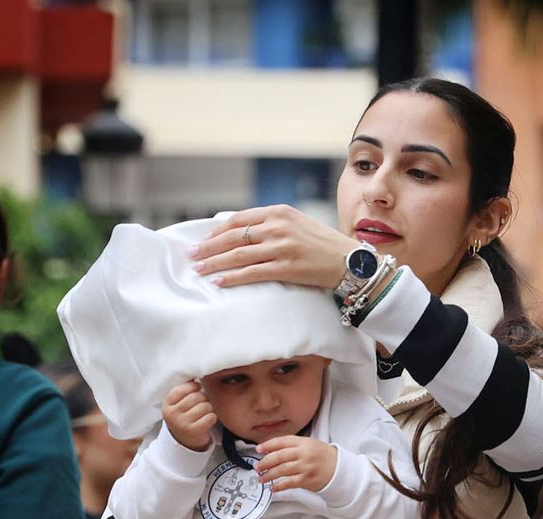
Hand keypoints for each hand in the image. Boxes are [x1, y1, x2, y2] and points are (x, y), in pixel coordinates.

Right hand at [163, 381, 215, 451]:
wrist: (185, 441)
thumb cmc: (184, 416)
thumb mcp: (178, 404)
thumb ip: (184, 389)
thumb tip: (194, 373)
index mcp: (167, 405)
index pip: (182, 389)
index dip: (193, 386)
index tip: (197, 388)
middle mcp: (172, 414)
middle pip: (196, 396)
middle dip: (203, 398)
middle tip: (201, 403)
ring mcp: (182, 424)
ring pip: (205, 406)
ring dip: (208, 408)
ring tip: (204, 412)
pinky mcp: (195, 431)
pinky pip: (211, 416)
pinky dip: (212, 417)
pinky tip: (207, 420)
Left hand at [191, 205, 354, 289]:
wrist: (351, 261)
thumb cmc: (324, 245)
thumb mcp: (298, 224)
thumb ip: (273, 225)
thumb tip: (245, 234)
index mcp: (279, 212)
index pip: (239, 219)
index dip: (217, 231)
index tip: (203, 240)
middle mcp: (278, 226)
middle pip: (233, 236)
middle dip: (208, 247)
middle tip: (191, 256)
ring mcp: (281, 246)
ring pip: (238, 255)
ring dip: (214, 263)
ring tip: (199, 270)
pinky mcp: (286, 267)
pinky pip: (252, 273)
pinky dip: (232, 278)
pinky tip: (220, 282)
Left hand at [256, 436, 337, 491]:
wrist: (339, 469)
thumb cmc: (323, 457)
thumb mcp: (310, 444)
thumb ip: (293, 445)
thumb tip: (272, 451)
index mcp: (304, 442)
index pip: (282, 441)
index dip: (268, 445)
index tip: (259, 449)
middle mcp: (304, 453)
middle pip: (279, 456)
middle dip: (265, 462)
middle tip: (258, 467)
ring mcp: (305, 467)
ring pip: (281, 470)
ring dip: (269, 475)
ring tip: (262, 478)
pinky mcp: (307, 479)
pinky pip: (288, 483)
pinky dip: (278, 486)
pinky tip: (273, 487)